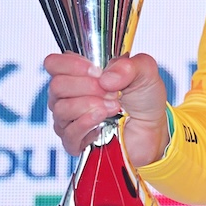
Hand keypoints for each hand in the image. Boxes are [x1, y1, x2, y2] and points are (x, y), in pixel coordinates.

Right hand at [44, 52, 169, 166]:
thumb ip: (128, 66)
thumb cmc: (143, 98)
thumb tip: (105, 78)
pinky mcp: (74, 142)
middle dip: (88, 86)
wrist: (151, 128)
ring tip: (114, 106)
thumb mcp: (144, 71)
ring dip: (91, 105)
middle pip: (57, 86)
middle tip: (111, 92)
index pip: (53, 64)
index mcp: (79, 74)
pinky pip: (69, 133)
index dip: (71, 65)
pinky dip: (87, 123)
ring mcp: (69, 119)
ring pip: (61, 109)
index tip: (96, 71)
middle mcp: (69, 95)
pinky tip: (103, 119)